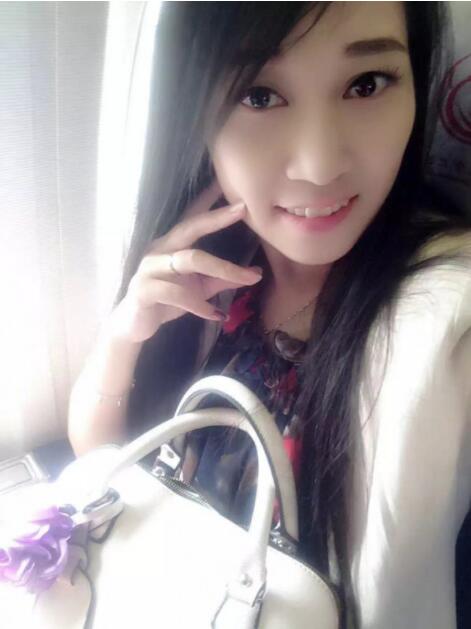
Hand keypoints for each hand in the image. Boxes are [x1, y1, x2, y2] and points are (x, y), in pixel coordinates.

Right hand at [108, 180, 262, 343]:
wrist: (133, 326)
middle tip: (242, 208)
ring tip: (248, 279)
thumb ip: (222, 279)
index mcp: (173, 245)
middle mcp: (160, 250)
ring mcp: (150, 268)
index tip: (227, 183)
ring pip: (191, 260)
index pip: (192, 217)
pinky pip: (177, 293)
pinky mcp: (144, 290)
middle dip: (217, 217)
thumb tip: (255, 274)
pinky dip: (199, 304)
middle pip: (190, 228)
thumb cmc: (167, 302)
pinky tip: (214, 315)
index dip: (208, 199)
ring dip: (223, 269)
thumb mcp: (199, 289)